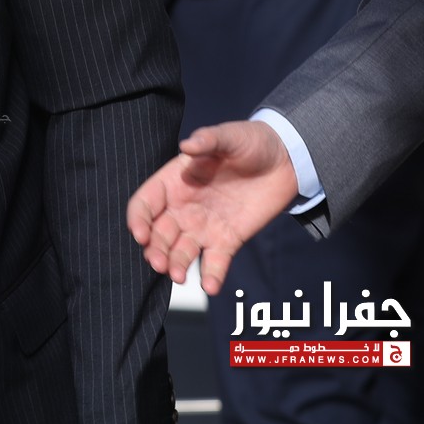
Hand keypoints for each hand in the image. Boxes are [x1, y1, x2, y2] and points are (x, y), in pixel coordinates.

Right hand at [126, 120, 300, 293]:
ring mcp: (204, 226)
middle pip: (159, 233)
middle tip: (159, 264)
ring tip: (179, 277)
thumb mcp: (229, 136)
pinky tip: (209, 287)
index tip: (140, 234)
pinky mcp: (228, 240)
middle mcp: (183, 207)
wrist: (284, 160)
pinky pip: (215, 262)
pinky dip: (211, 276)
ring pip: (182, 251)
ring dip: (176, 264)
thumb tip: (187, 145)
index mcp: (174, 181)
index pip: (146, 203)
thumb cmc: (250, 142)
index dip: (138, 219)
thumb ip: (208, 140)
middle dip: (155, 249)